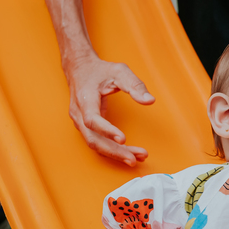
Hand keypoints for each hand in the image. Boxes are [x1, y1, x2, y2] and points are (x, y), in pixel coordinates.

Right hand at [63, 51, 154, 165]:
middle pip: (94, 139)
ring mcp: (80, 122)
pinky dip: (112, 150)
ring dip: (115, 154)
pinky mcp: (85, 127)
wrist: (79, 69)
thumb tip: (150, 100)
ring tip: (136, 159)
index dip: (107, 131)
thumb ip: (134, 85)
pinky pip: (97, 142)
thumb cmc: (99, 70)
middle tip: (134, 159)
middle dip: (114, 151)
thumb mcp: (119, 71)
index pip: (92, 120)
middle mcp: (79, 113)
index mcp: (84, 99)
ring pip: (95, 144)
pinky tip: (128, 153)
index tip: (123, 139)